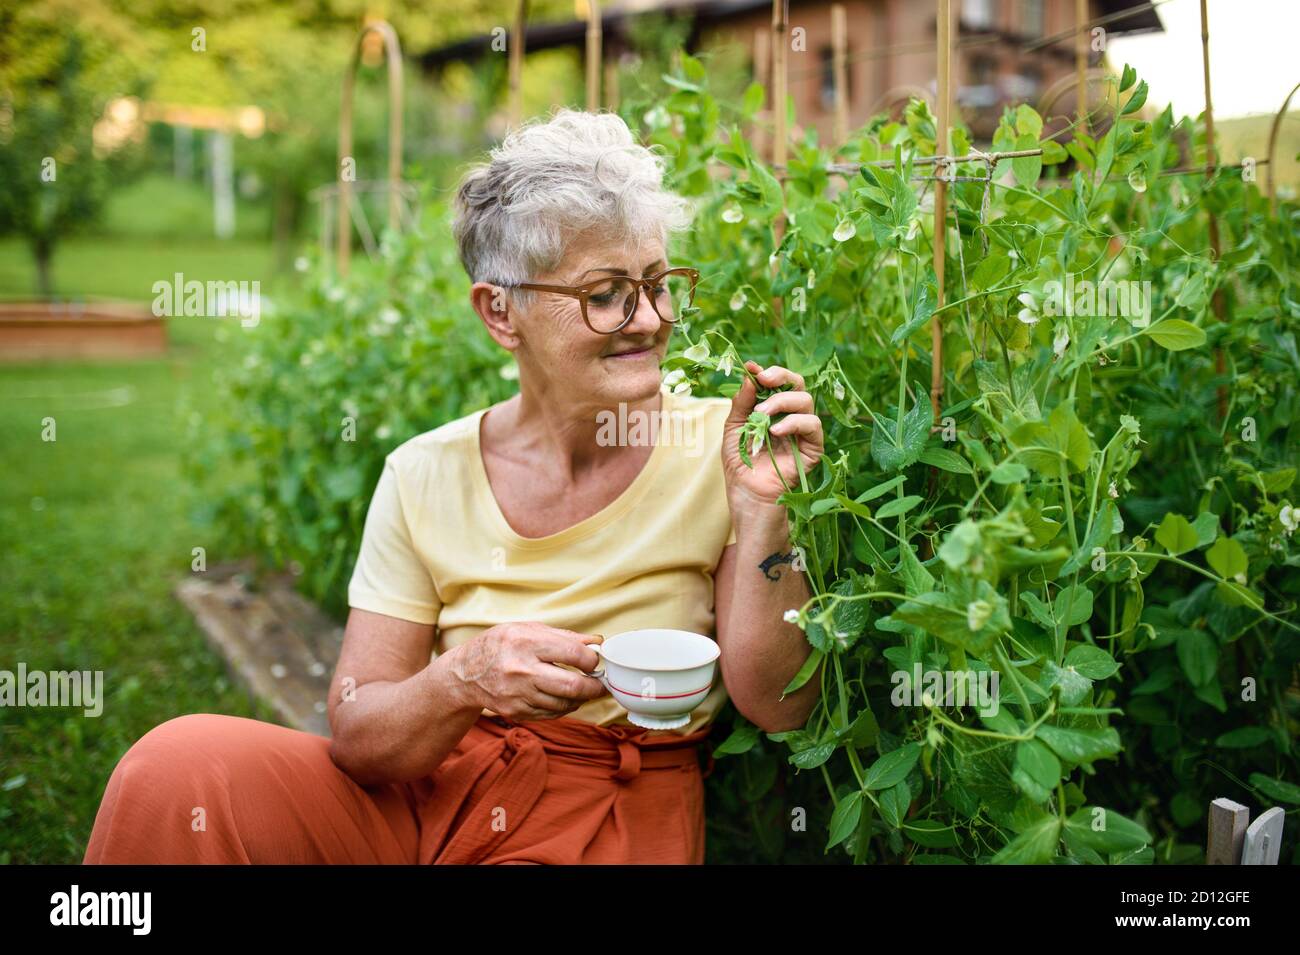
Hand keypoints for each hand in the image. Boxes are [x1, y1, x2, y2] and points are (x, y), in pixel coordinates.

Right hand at [449, 622, 606, 720]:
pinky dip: (563, 707)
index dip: (591, 660)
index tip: (594, 661)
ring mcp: (518, 695)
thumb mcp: (527, 629)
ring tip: (582, 689)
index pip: (573, 654)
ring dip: (580, 699)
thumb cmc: (500, 645)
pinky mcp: (516, 712)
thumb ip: (564, 636)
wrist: (465, 673)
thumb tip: (596, 642)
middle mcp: (521, 670)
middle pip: (572, 686)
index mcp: (526, 643)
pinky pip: (551, 715)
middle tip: (601, 684)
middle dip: (594, 687)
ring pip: (564, 704)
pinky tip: (564, 698)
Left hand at [722, 361, 824, 509]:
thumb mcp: (734, 428)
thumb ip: (741, 402)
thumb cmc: (741, 463)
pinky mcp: (813, 447)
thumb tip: (750, 373)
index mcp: (773, 410)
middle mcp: (791, 416)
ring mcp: (803, 431)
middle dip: (782, 376)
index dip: (769, 372)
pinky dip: (794, 422)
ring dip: (782, 401)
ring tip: (762, 414)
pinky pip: (812, 424)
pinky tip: (776, 431)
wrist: (748, 494)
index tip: (753, 369)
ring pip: (805, 400)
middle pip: (797, 384)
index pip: (779, 383)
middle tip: (764, 379)